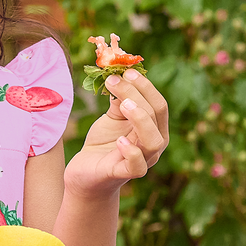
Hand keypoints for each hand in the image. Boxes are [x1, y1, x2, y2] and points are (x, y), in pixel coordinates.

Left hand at [65, 68, 168, 197]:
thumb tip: (120, 74)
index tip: (125, 71)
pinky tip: (119, 140)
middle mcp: (154, 145)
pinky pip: (137, 166)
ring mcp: (142, 161)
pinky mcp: (123, 174)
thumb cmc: (104, 142)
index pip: (159, 104)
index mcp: (154, 128)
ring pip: (153, 141)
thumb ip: (120, 99)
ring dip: (140, 119)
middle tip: (115, 81)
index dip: (145, 85)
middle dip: (138, 93)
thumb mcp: (113, 117)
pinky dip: (131, 151)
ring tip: (123, 105)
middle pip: (157, 115)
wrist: (86, 172)